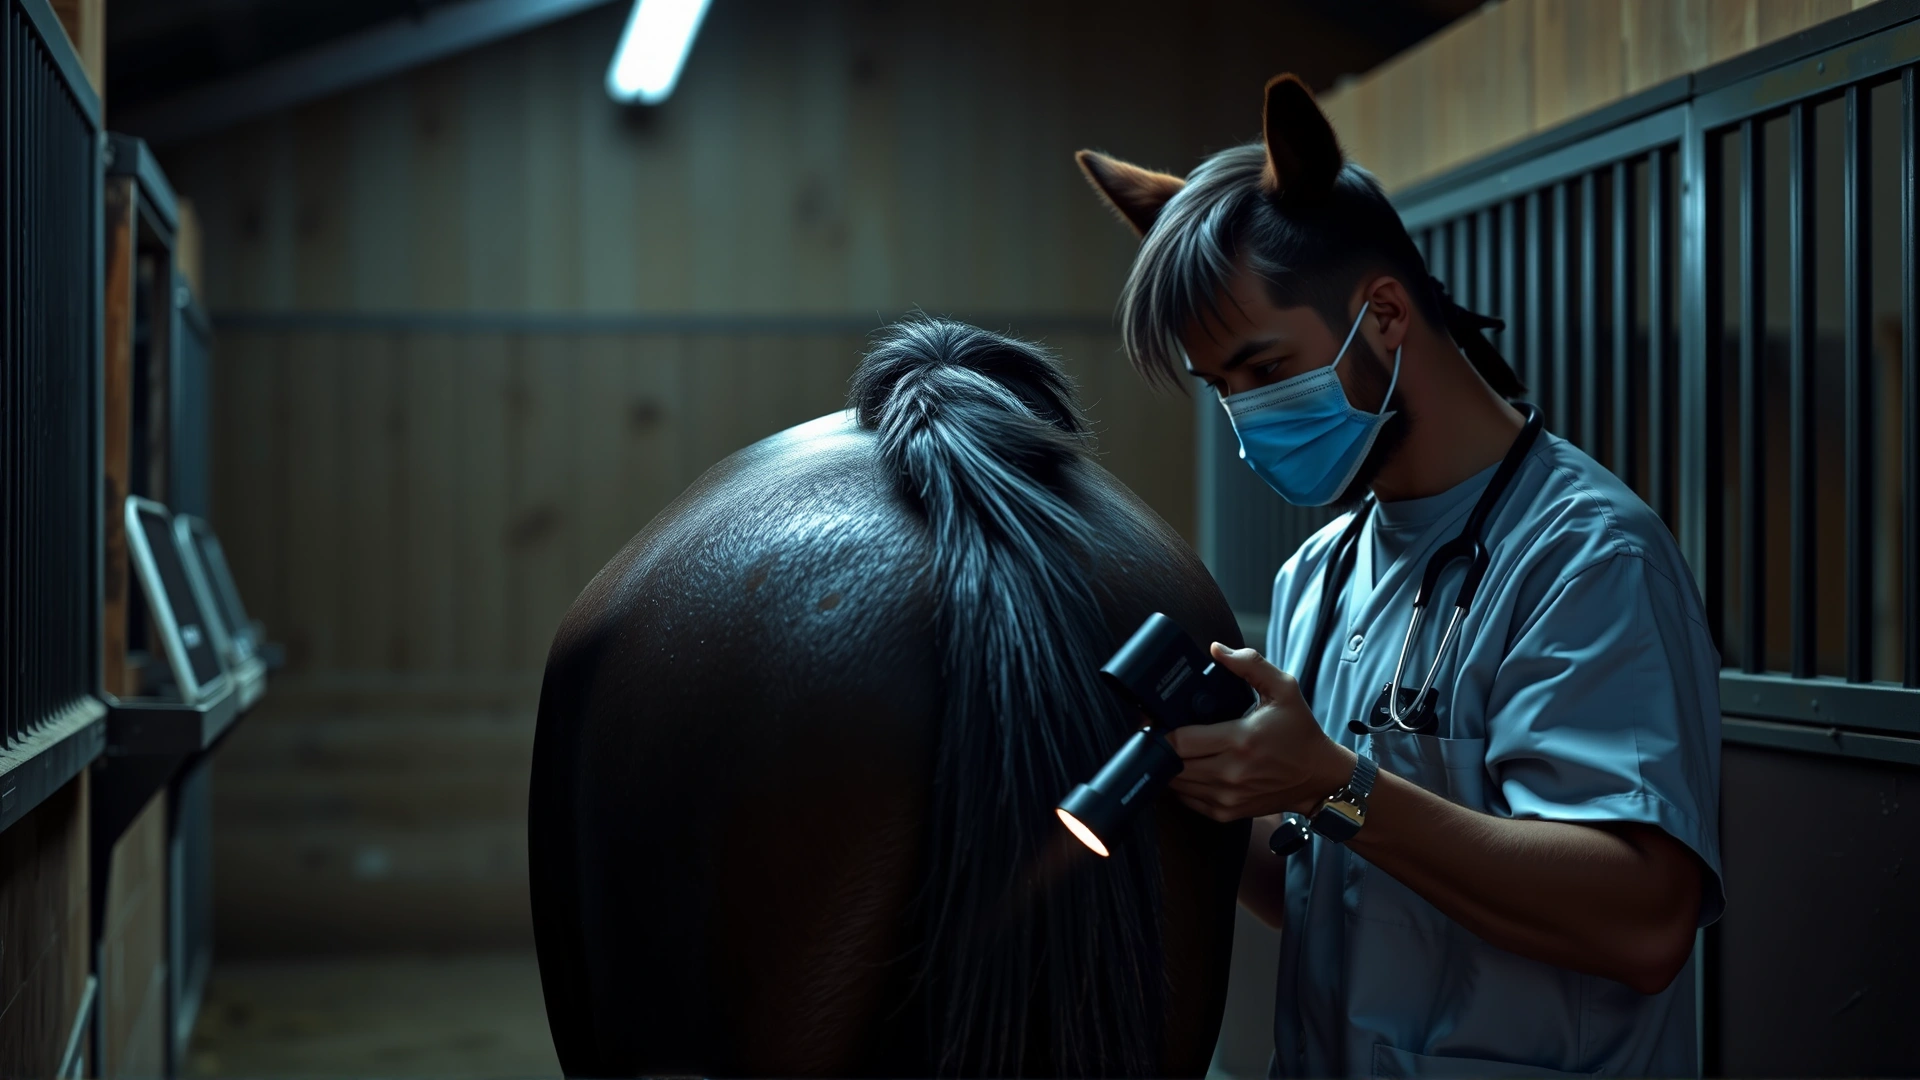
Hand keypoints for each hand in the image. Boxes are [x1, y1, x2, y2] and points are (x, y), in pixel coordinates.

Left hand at [1165, 643, 1354, 821]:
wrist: (1319, 776)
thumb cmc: (1300, 732)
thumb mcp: (1284, 689)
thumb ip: (1250, 665)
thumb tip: (1217, 650)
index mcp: (1240, 740)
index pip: (1180, 741)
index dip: (1162, 730)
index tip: (1154, 720)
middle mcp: (1231, 772)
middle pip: (1172, 764)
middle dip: (1162, 748)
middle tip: (1161, 733)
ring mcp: (1228, 796)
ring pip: (1176, 785)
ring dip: (1170, 767)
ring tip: (1175, 749)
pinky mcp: (1227, 812)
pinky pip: (1188, 801)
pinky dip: (1182, 786)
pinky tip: (1189, 768)